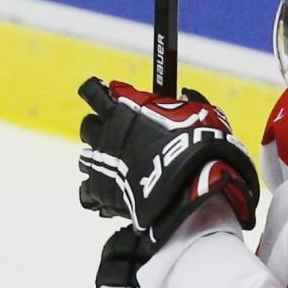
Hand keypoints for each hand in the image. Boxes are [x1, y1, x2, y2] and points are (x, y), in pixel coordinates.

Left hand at [78, 78, 259, 243]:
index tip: (110, 100)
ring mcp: (102, 163)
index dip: (100, 95)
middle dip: (100, 130)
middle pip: (88, 125)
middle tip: (118, 138)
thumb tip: (188, 93)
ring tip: (118, 170)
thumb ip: (191, 102)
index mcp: (123, 107)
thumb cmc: (198, 147)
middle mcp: (107, 133)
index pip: (94, 92)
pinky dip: (98, 193)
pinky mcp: (101, 192)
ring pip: (86, 158)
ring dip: (100, 162)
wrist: (189, 185)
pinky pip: (87, 191)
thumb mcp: (202, 114)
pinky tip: (113, 195)